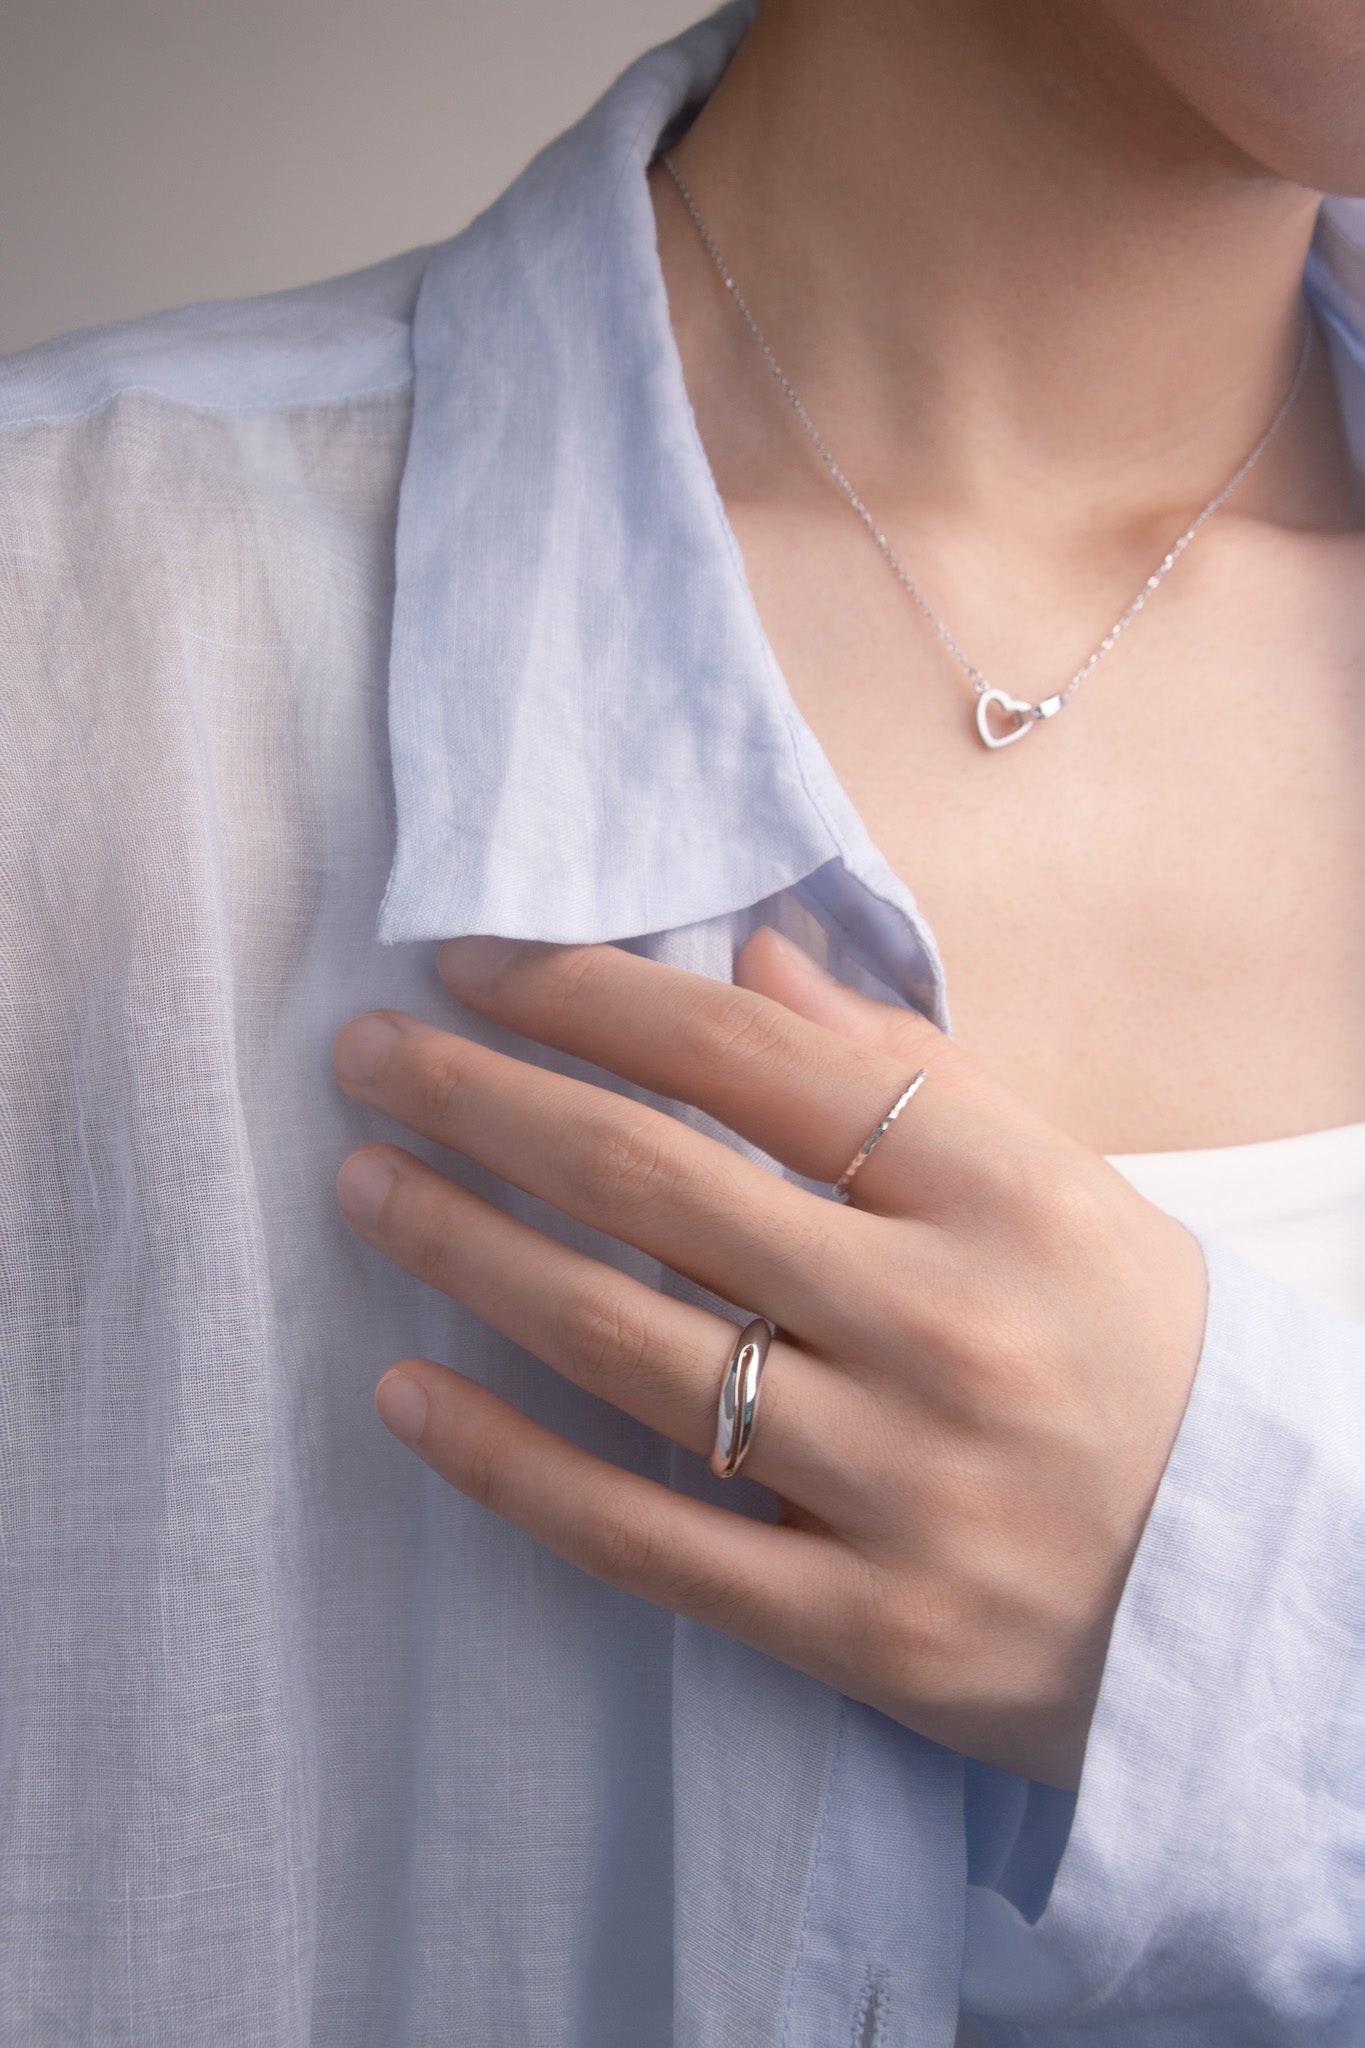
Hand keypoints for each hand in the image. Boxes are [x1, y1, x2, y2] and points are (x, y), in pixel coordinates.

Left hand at [331, 928, 1207, 1789]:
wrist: (1254, 1604)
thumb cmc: (1146, 1364)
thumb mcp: (1068, 1191)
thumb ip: (914, 1074)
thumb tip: (754, 959)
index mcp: (1004, 1199)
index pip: (755, 1062)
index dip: (594, 997)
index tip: (476, 962)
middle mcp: (944, 1330)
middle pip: (660, 1185)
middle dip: (488, 1100)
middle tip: (368, 1053)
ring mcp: (898, 1488)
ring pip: (628, 1343)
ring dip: (468, 1248)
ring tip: (365, 1184)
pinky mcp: (860, 1629)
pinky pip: (645, 1537)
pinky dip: (509, 1462)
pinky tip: (404, 1393)